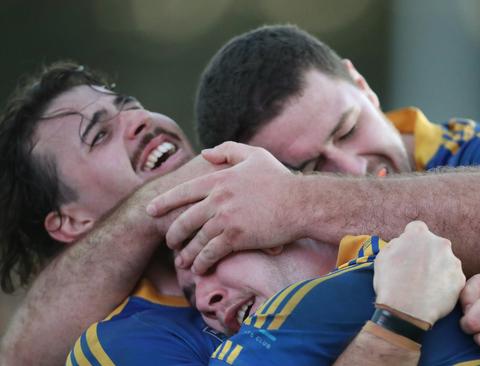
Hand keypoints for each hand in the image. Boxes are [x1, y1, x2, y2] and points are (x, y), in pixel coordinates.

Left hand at [146, 142, 302, 273]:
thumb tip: (205, 154)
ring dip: (186, 253)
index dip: (165, 202)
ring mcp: (225, 219)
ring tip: (182, 261)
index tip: (152, 210)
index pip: (184, 192)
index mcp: (220, 179)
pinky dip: (202, 262)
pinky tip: (199, 269)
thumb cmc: (280, 180)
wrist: (300, 203)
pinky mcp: (236, 237)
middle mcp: (218, 198)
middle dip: (174, 233)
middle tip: (169, 242)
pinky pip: (211, 252)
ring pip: (196, 239)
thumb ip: (228, 151)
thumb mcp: (255, 156)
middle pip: (185, 219)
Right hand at [374, 221, 464, 324]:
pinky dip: (445, 284)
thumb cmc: (390, 284)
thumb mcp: (382, 257)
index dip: (411, 240)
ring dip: (438, 268)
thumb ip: (396, 244)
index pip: (417, 228)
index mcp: (418, 235)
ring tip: (425, 286)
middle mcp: (439, 243)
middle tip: (417, 271)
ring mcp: (452, 261)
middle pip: (434, 244)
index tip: (408, 251)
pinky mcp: (460, 279)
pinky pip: (452, 278)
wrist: (406, 312)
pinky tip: (434, 294)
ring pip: (445, 261)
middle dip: (427, 254)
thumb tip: (402, 244)